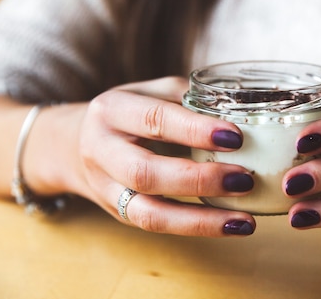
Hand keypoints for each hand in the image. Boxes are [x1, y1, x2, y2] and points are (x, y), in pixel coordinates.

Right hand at [76, 77, 255, 236]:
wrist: (76, 144)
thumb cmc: (130, 112)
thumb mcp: (152, 92)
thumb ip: (189, 99)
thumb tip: (242, 112)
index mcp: (112, 110)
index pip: (154, 119)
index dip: (195, 130)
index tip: (236, 137)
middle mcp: (102, 150)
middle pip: (145, 173)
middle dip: (199, 179)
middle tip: (244, 179)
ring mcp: (107, 188)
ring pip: (149, 213)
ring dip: (201, 219)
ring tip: (244, 219)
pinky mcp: (120, 213)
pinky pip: (157, 226)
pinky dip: (196, 228)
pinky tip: (230, 225)